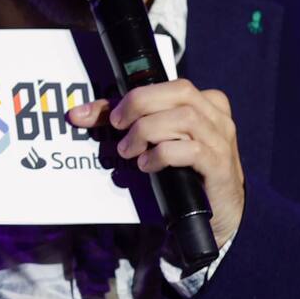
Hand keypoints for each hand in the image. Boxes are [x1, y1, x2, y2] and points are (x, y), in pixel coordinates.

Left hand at [68, 79, 244, 246]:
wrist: (218, 213)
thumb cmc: (183, 172)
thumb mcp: (156, 142)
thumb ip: (122, 123)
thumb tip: (79, 114)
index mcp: (205, 103)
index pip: (168, 85)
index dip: (135, 95)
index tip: (111, 116)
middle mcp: (216, 117)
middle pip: (180, 91)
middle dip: (141, 104)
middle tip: (118, 127)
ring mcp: (221, 140)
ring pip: (185, 118)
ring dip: (148, 131)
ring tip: (130, 150)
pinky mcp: (220, 166)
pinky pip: (192, 150)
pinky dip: (162, 154)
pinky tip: (147, 165)